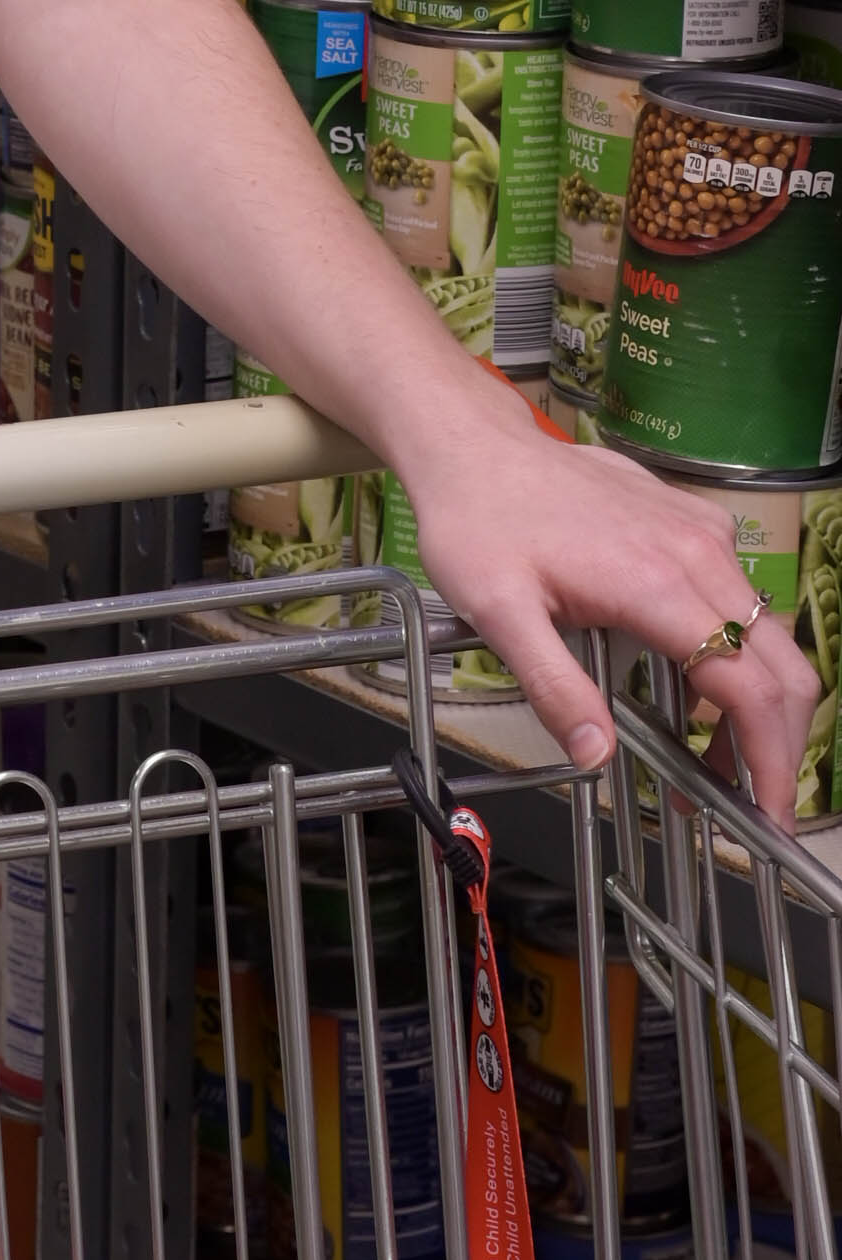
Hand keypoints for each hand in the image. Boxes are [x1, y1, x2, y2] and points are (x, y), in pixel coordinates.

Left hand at [391, 372, 819, 826]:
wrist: (475, 446)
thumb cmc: (480, 520)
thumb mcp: (497, 613)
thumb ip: (553, 686)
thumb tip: (596, 754)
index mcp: (658, 585)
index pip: (750, 688)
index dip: (768, 760)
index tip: (764, 813)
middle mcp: (698, 555)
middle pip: (783, 667)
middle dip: (776, 743)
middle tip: (742, 799)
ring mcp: (703, 534)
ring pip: (768, 635)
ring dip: (756, 703)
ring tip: (706, 754)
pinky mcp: (696, 524)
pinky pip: (742, 598)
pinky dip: (737, 653)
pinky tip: (689, 682)